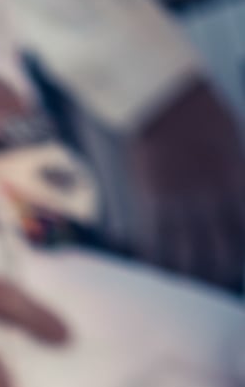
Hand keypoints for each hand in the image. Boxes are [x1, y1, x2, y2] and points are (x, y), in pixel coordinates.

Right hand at [129, 79, 244, 289]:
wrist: (160, 97)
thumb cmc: (203, 115)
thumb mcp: (238, 143)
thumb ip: (242, 177)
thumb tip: (239, 207)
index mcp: (236, 183)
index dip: (242, 261)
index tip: (237, 271)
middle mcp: (209, 201)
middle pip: (220, 259)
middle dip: (220, 279)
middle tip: (216, 287)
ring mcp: (178, 206)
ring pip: (186, 262)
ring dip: (189, 282)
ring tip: (188, 289)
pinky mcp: (150, 206)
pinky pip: (154, 250)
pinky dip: (157, 268)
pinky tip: (159, 275)